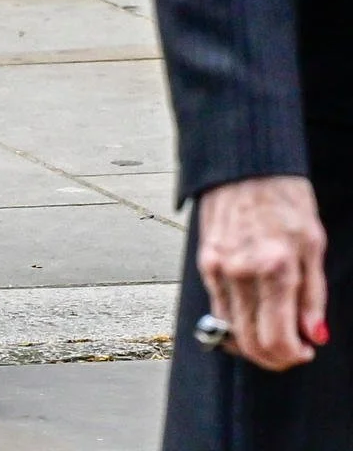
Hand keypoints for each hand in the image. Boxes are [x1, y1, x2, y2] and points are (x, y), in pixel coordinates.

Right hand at [197, 176, 327, 371]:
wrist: (244, 162)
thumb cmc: (283, 196)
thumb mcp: (313, 242)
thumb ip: (313, 295)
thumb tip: (314, 335)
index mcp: (275, 266)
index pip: (278, 340)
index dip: (295, 356)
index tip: (306, 349)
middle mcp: (241, 271)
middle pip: (251, 344)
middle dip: (274, 357)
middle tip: (292, 347)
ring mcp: (219, 267)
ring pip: (232, 331)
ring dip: (254, 341)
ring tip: (274, 327)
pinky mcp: (205, 261)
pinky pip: (218, 307)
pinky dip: (236, 320)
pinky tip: (253, 310)